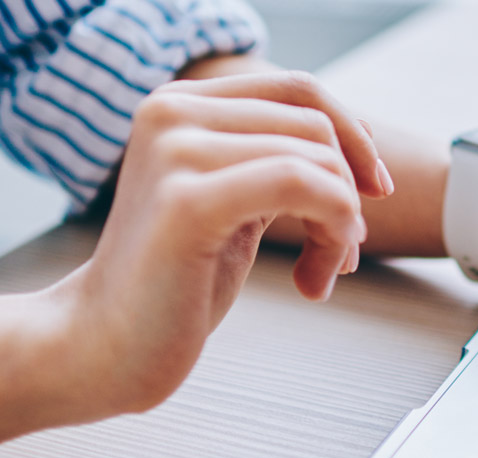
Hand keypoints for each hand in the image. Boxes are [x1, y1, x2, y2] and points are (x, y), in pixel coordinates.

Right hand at [55, 72, 387, 413]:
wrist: (104, 347)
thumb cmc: (173, 282)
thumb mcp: (232, 200)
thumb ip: (274, 160)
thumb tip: (361, 140)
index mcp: (178, 103)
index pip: (299, 90)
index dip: (354, 137)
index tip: (373, 192)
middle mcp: (171, 112)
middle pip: (316, 127)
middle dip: (350, 194)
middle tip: (341, 254)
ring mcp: (175, 151)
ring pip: (318, 162)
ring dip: (343, 226)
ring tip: (324, 273)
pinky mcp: (188, 201)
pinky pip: (303, 186)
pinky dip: (332, 236)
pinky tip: (315, 283)